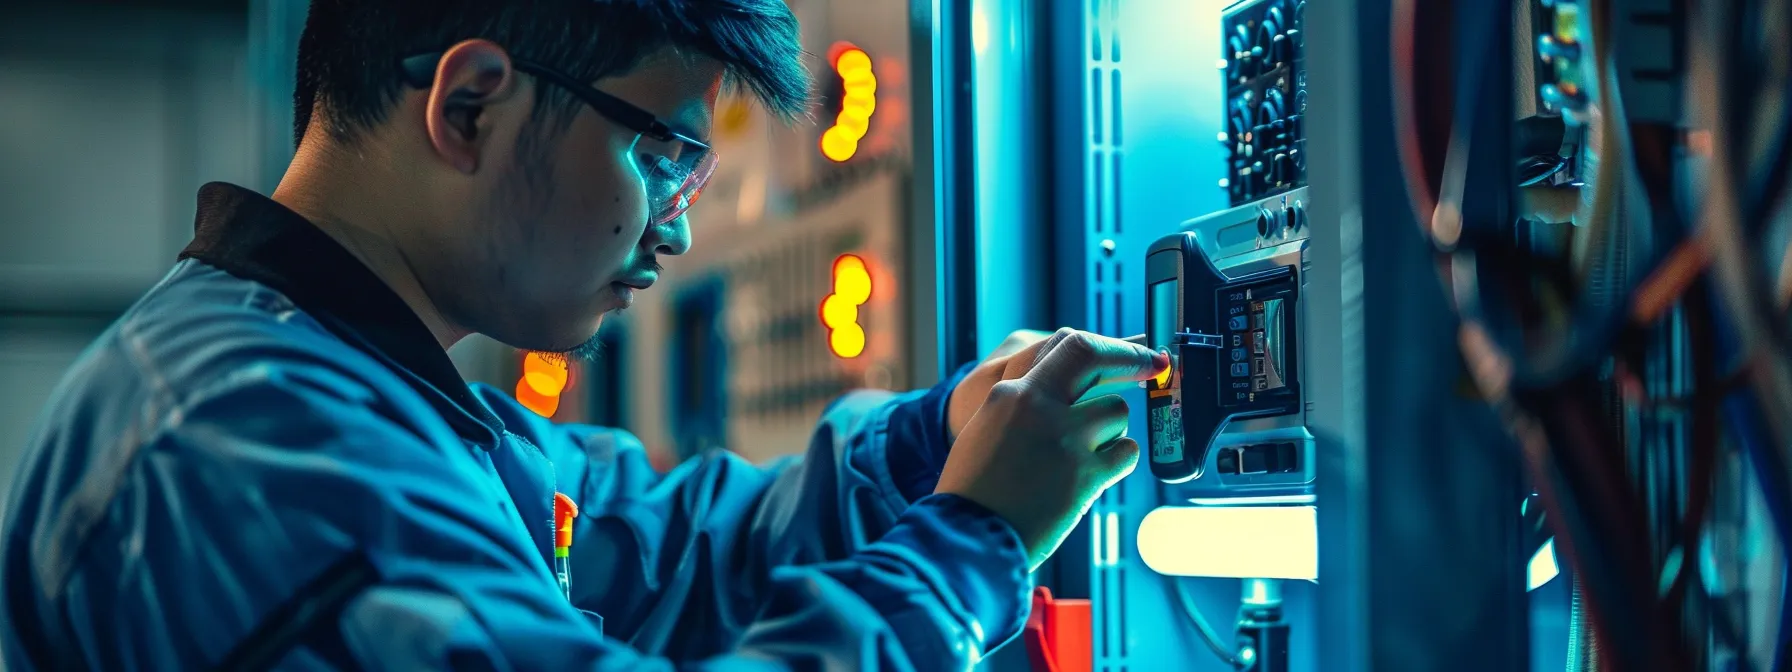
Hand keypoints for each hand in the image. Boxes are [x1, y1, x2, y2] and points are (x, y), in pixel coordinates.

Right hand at [934, 329, 1168, 569]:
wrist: (969, 537)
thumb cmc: (974, 491)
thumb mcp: (987, 429)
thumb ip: (1024, 406)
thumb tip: (1064, 395)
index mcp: (1010, 393)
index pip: (1064, 345)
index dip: (1102, 345)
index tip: (1124, 350)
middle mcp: (1039, 407)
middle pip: (1094, 356)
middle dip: (1130, 356)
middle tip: (1152, 364)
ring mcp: (1065, 440)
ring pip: (1116, 410)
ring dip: (1111, 429)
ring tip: (1088, 453)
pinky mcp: (1086, 476)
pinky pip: (1126, 452)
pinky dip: (1119, 460)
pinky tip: (1098, 474)